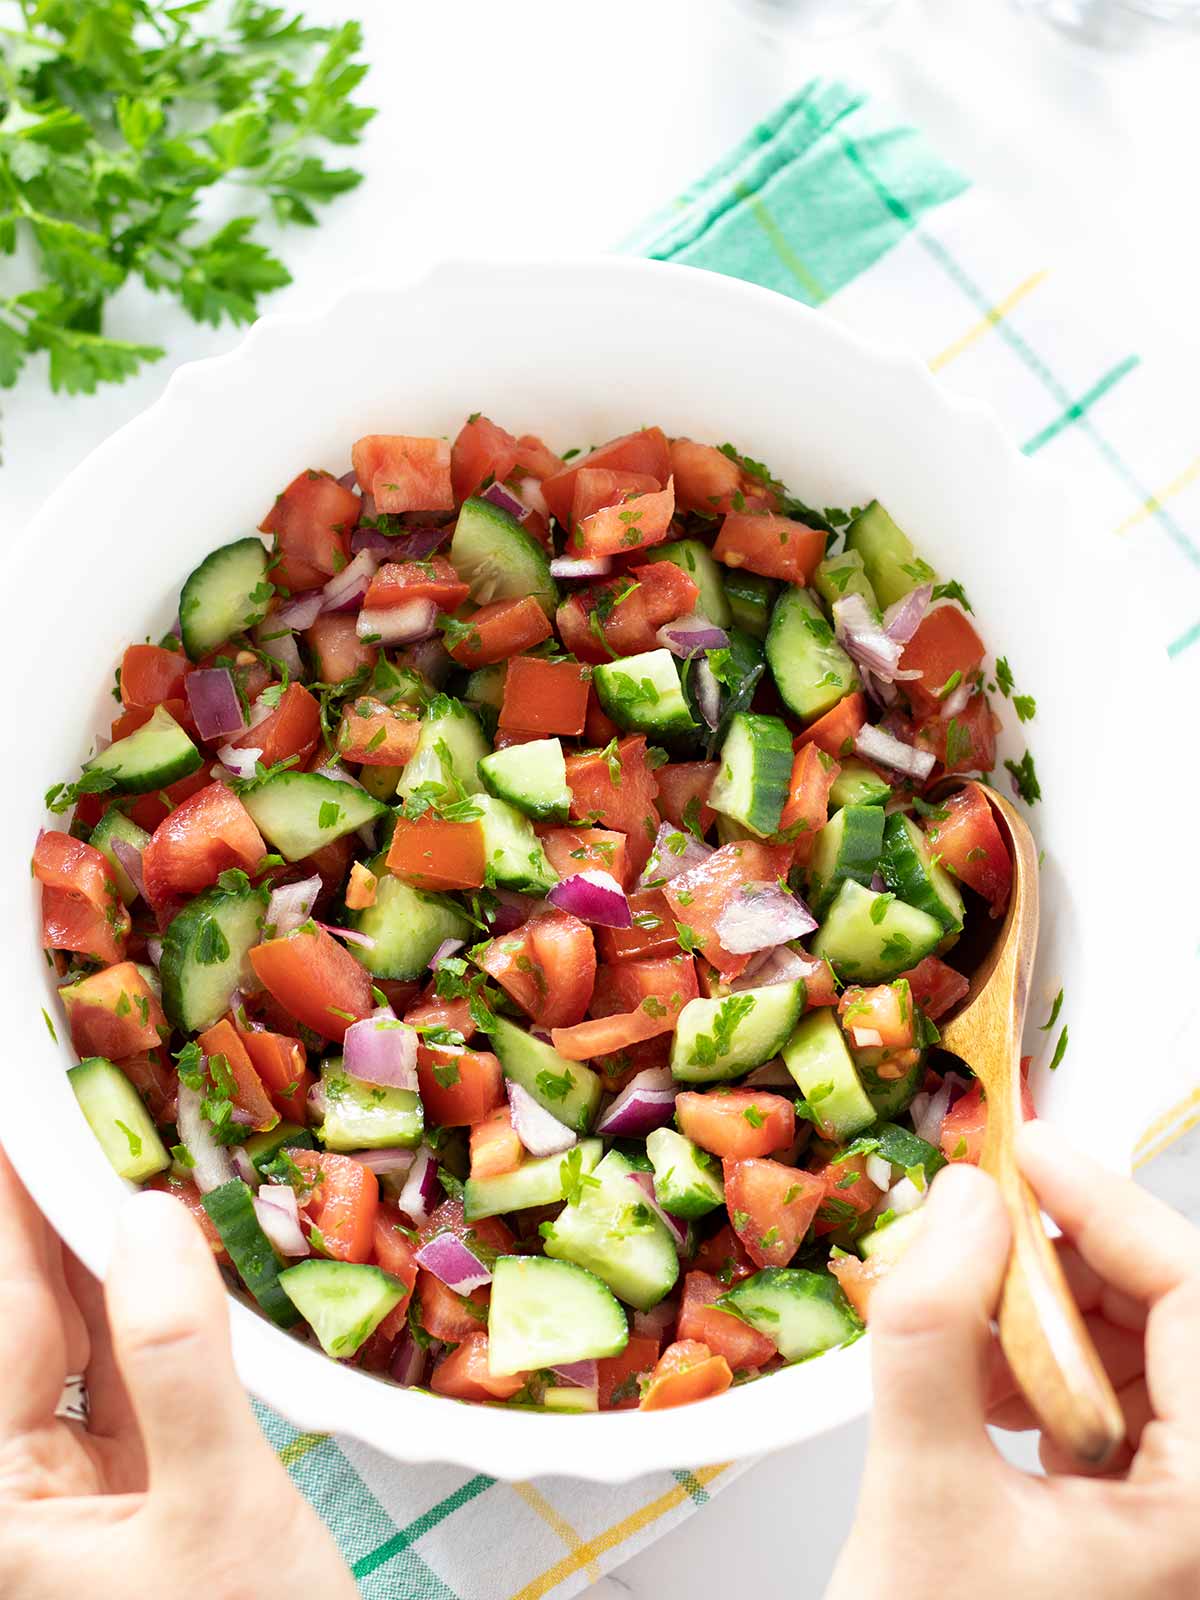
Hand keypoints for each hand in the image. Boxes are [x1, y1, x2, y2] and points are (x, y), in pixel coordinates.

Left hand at [0, 1148, 357, 1599]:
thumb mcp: (216, 1511)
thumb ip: (176, 1355)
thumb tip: (147, 1216)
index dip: (8, 1207)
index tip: (26, 1104)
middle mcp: (13, 1496)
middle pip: (27, 1321)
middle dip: (57, 1212)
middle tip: (92, 1100)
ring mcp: (72, 1496)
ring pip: (79, 1341)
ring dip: (110, 1251)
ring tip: (134, 1149)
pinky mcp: (133, 1493)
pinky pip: (131, 1376)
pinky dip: (156, 1310)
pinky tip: (172, 1244)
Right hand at [826, 1120, 1199, 1599]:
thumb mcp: (920, 1495)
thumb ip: (932, 1331)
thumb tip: (963, 1198)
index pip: (1198, 1302)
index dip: (1113, 1206)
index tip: (1027, 1149)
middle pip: (1170, 1322)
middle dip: (1067, 1256)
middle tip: (977, 1215)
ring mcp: (1171, 1524)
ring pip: (1133, 1358)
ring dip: (1043, 1309)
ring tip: (957, 1308)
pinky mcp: (1126, 1530)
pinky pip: (1102, 1408)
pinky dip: (1033, 1365)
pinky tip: (969, 1372)